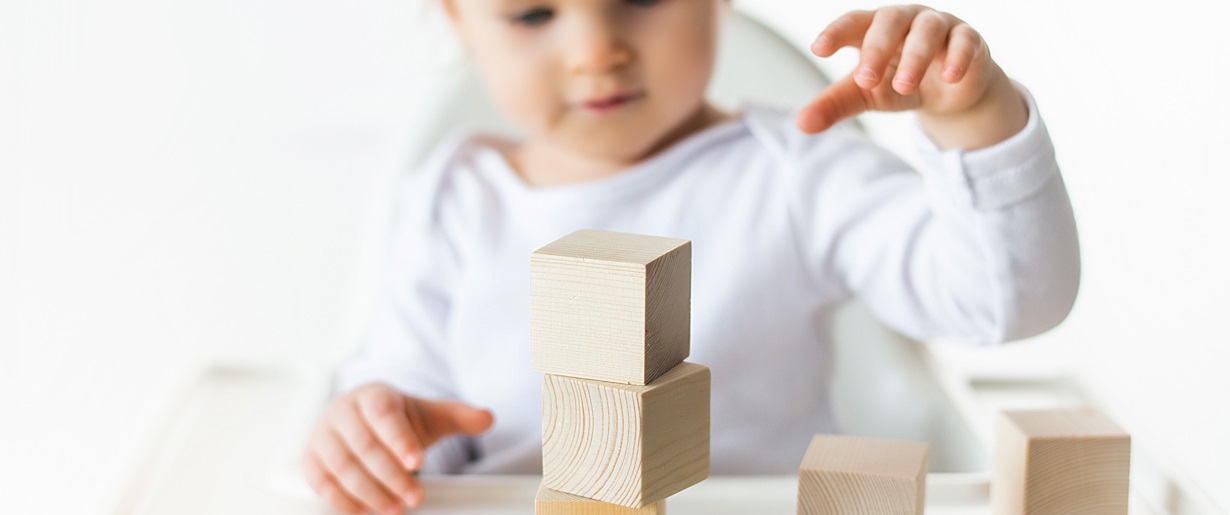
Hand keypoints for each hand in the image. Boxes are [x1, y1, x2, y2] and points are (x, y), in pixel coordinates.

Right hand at [302, 383, 493, 514]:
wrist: (362, 421)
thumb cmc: (397, 419)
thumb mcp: (429, 414)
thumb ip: (458, 416)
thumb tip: (487, 417)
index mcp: (373, 396)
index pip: (384, 416)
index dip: (399, 440)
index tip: (418, 462)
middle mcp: (343, 412)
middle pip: (363, 446)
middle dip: (390, 476)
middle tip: (414, 497)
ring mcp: (322, 436)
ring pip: (341, 467)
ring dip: (369, 492)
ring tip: (395, 508)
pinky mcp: (310, 460)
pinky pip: (321, 483)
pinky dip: (343, 501)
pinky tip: (367, 512)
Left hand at [797, 5, 1025, 148]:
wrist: (950, 92)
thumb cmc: (898, 83)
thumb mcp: (865, 94)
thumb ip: (834, 104)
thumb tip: (801, 124)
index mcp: (874, 28)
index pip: (853, 23)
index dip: (836, 32)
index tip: (819, 48)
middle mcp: (905, 20)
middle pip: (889, 21)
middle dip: (876, 49)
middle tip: (865, 79)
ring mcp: (939, 26)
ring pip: (927, 30)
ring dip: (915, 57)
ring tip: (903, 87)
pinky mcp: (970, 40)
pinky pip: (965, 41)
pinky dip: (957, 57)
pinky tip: (949, 77)